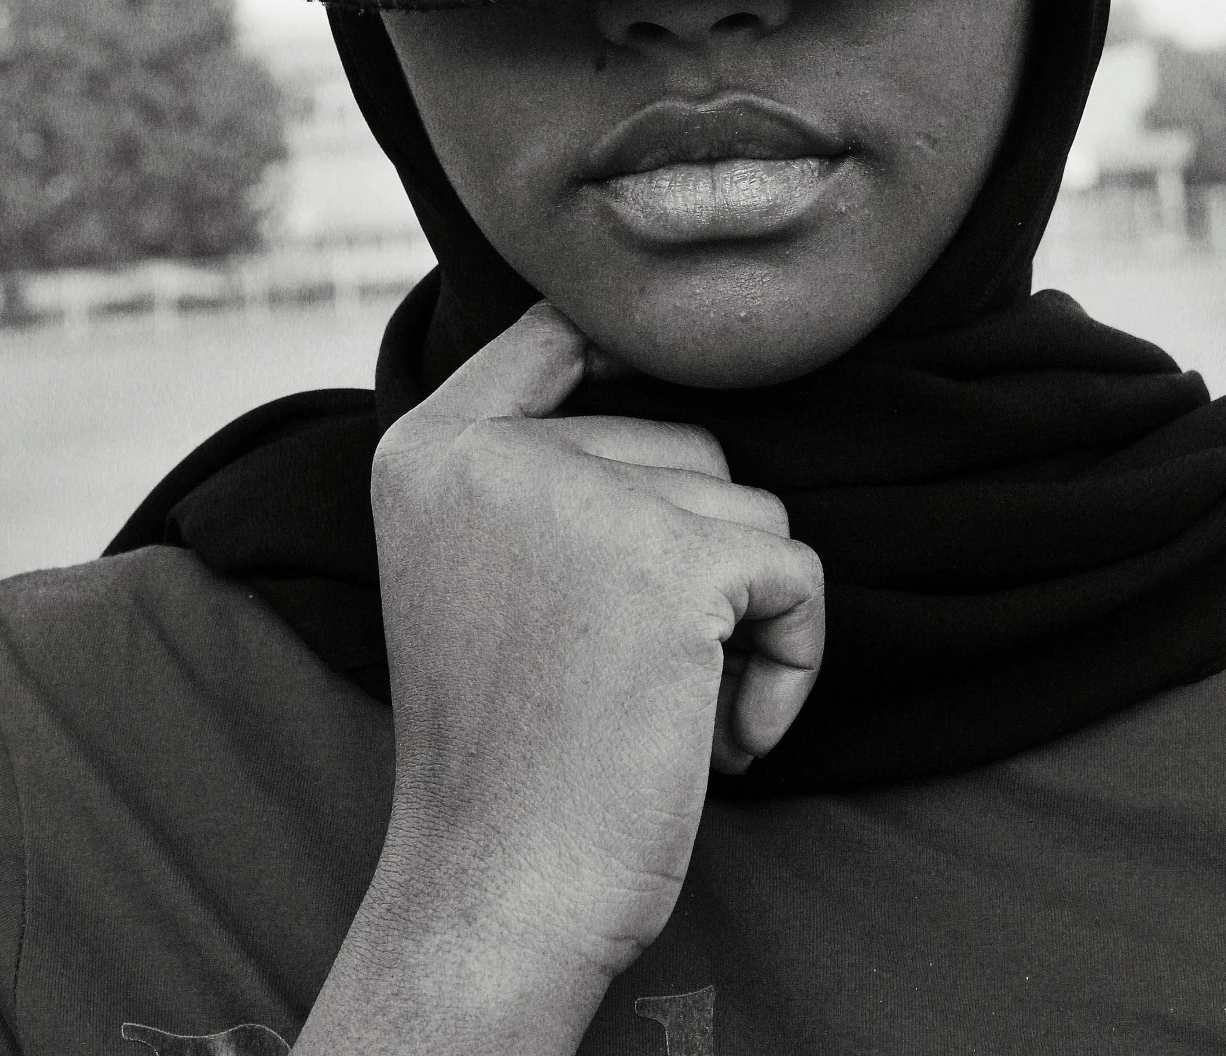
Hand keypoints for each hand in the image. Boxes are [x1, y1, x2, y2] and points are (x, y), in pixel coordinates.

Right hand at [330, 300, 822, 1052]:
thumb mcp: (468, 567)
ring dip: (743, 619)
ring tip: (674, 710)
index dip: (629, 360)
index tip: (655, 454)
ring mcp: (585, 498)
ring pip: (747, 510)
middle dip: (697, 554)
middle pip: (682, 439)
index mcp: (428, 447)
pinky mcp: (676, 562)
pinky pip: (798, 573)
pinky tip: (732, 738)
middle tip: (640, 672)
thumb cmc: (504, 748)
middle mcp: (493, 452)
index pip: (556, 331)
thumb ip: (530, 468)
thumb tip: (640, 375)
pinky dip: (792, 660)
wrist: (498, 893)